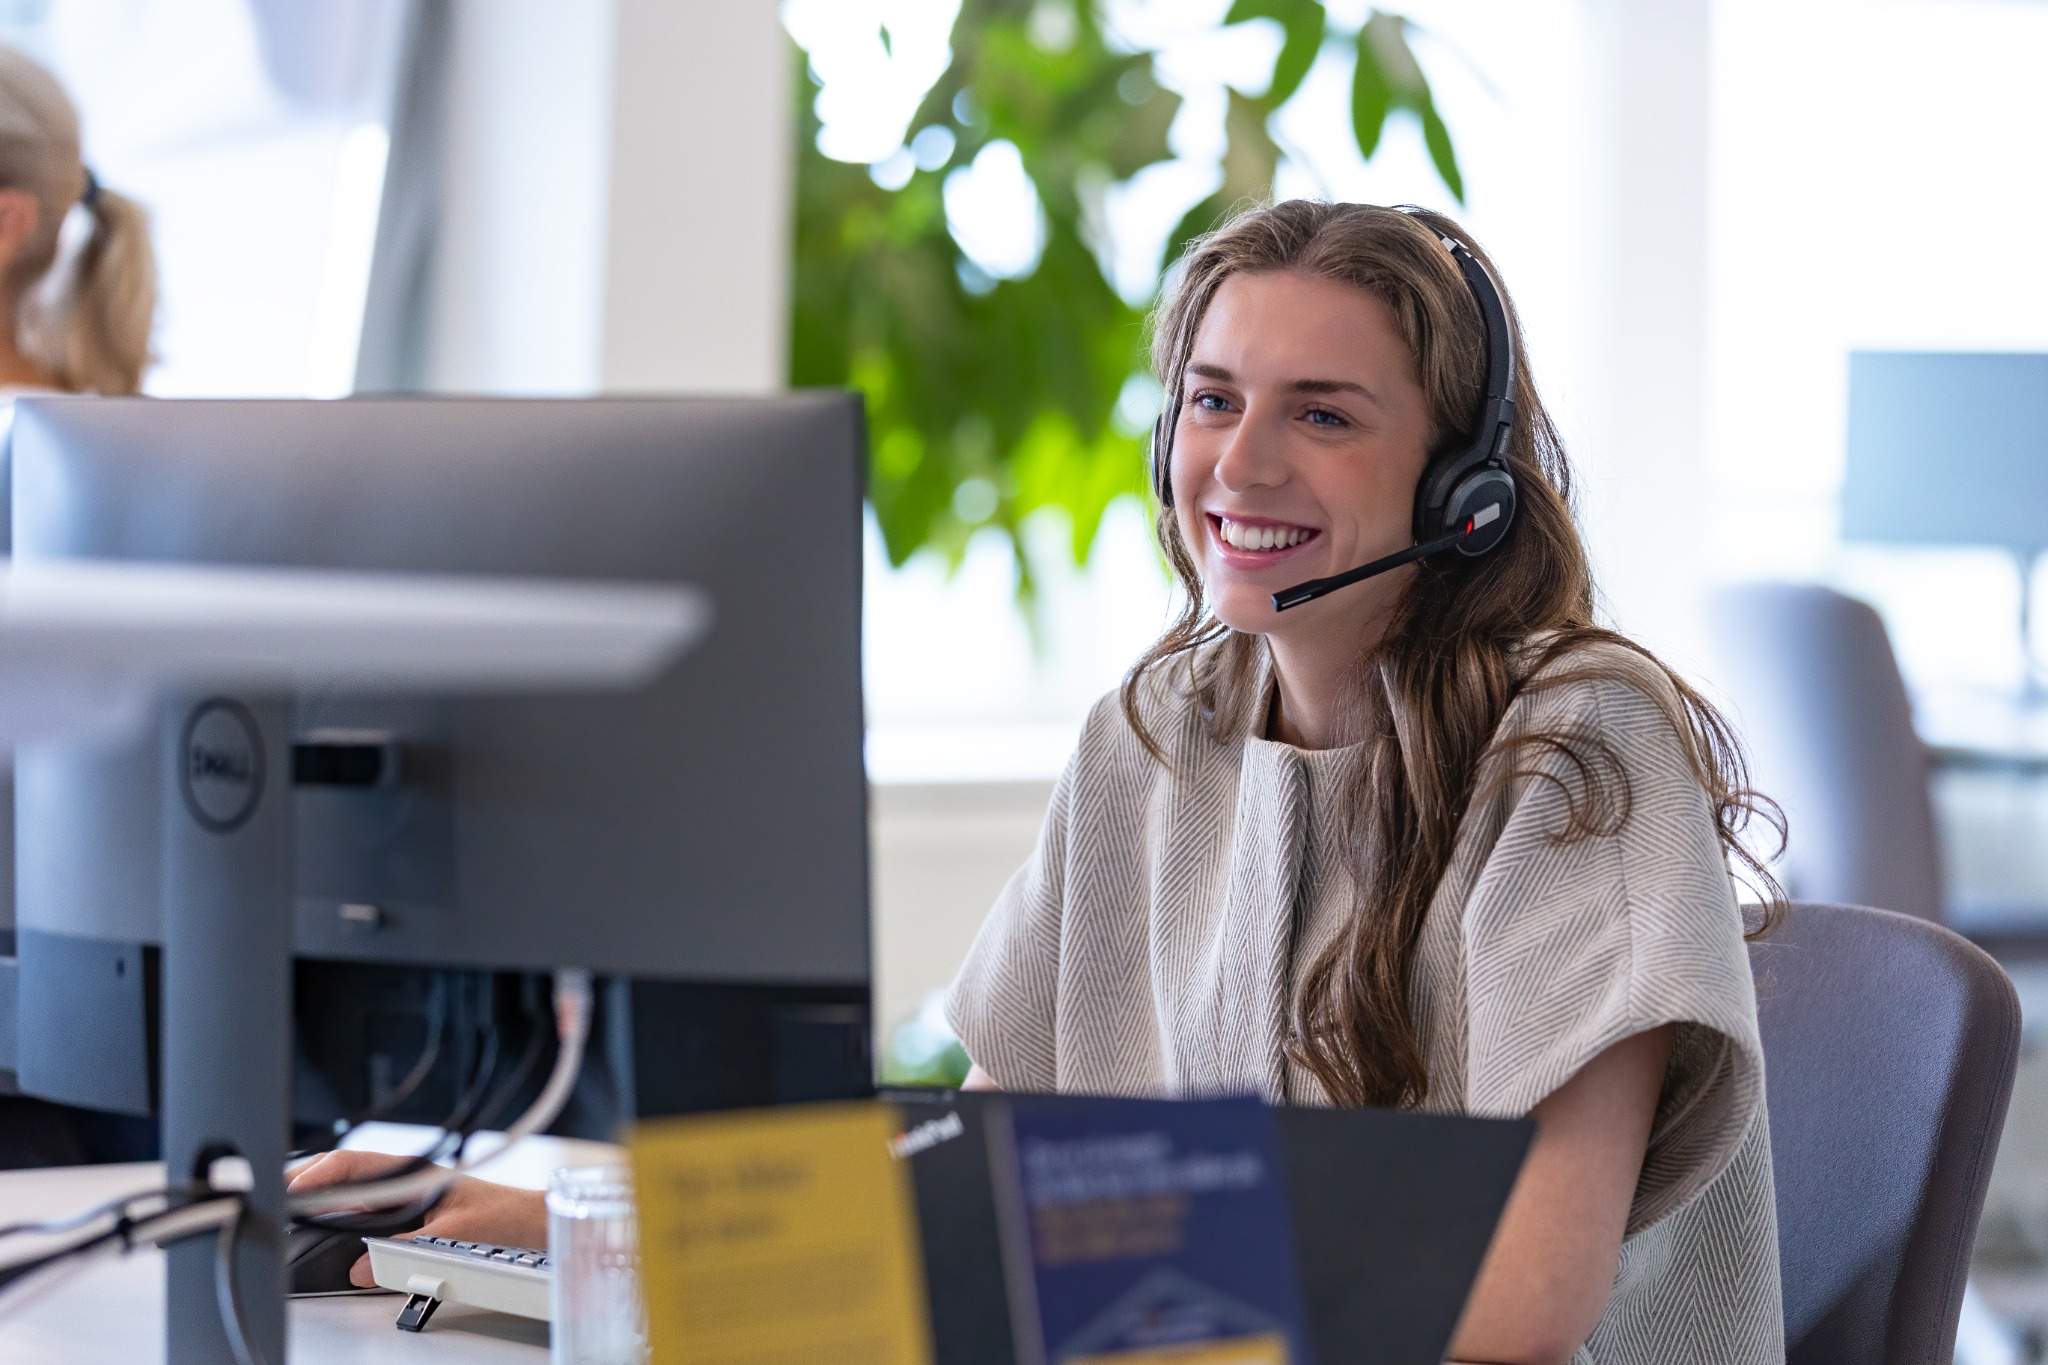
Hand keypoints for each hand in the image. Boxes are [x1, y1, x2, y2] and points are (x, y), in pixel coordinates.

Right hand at [286, 1150, 548, 1287]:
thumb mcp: (455, 1236)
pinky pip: (368, 1217)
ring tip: (290, 1214)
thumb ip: (408, 1252)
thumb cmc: (507, 1217)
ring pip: (354, 1196)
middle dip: (308, 1184)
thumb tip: (363, 1266)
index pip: (354, 1164)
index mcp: (415, 1173)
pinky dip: (343, 1222)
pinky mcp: (413, 1218)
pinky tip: (330, 1235)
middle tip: (274, 1199)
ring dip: (323, 1202)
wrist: (534, 1225)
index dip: (319, 1175)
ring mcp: (408, 1198)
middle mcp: (407, 1182)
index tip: (293, 1189)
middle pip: (346, 1177)